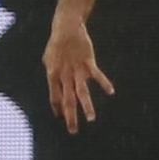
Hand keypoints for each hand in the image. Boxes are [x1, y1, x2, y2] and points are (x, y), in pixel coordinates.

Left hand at [43, 19, 113, 134]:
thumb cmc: (56, 45)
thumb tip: (54, 89)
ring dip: (87, 106)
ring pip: (82, 92)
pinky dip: (104, 83)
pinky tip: (110, 92)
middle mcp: (64, 75)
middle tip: (73, 131)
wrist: (66, 28)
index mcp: (52, 76)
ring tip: (91, 119)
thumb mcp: (48, 60)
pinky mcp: (88, 62)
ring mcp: (77, 70)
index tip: (62, 119)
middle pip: (67, 100)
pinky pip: (97, 75)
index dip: (58, 110)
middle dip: (70, 117)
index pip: (55, 98)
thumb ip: (52, 75)